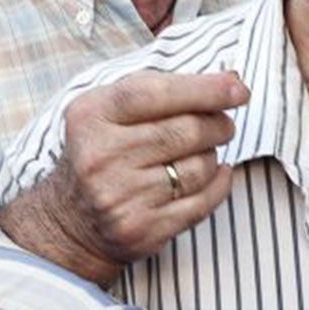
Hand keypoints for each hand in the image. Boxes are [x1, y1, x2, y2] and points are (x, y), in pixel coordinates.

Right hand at [0, 71, 247, 285]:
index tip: (238, 88)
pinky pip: (202, 202)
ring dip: (212, 156)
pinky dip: (219, 185)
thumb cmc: (101, 154)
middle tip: (223, 124)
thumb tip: (230, 80)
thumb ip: (158, 88)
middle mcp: (101, 156)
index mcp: (91, 116)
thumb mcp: (108, 112)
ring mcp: (121, 196)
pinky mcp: (142, 229)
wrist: (70, 223)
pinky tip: (214, 175)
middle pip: (187, 130)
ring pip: (200, 167)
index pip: (156, 92)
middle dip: (218, 124)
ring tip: (201, 154)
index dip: (204, 88)